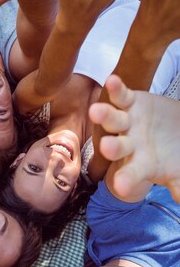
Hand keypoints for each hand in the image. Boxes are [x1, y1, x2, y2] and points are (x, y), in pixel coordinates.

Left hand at [89, 74, 179, 200]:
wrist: (178, 131)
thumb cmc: (175, 155)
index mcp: (140, 164)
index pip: (132, 174)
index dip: (127, 179)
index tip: (120, 186)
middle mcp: (129, 145)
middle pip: (117, 148)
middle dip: (112, 147)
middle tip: (106, 148)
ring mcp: (127, 123)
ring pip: (113, 121)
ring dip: (105, 116)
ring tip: (96, 111)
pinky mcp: (131, 102)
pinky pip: (121, 96)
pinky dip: (116, 89)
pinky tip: (112, 80)